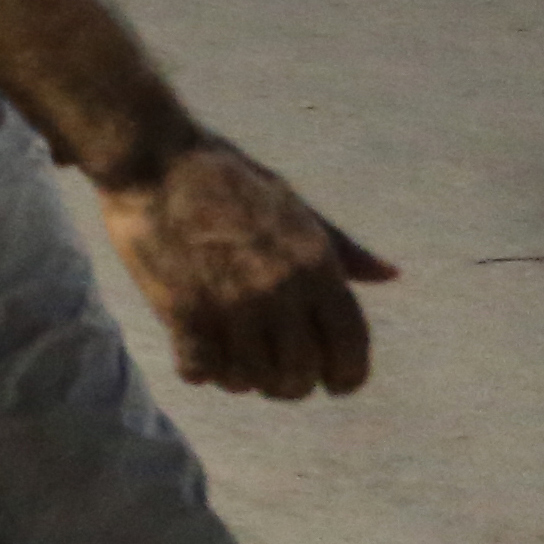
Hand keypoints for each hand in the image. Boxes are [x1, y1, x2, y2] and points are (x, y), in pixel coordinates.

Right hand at [100, 141, 392, 400]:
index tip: (335, 384)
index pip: (350, 345)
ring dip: (243, 379)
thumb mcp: (293, 205)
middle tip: (274, 376)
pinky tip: (196, 357)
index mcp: (314, 264)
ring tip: (232, 365)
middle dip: (290, 385)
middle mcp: (279, 290)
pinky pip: (201, 369)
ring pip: (249, 379)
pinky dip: (202, 371)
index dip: (348, 376)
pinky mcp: (183, 309)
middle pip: (299, 374)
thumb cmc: (226, 177)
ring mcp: (230, 302)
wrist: (152, 158)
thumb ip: (341, 248)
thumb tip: (391, 275)